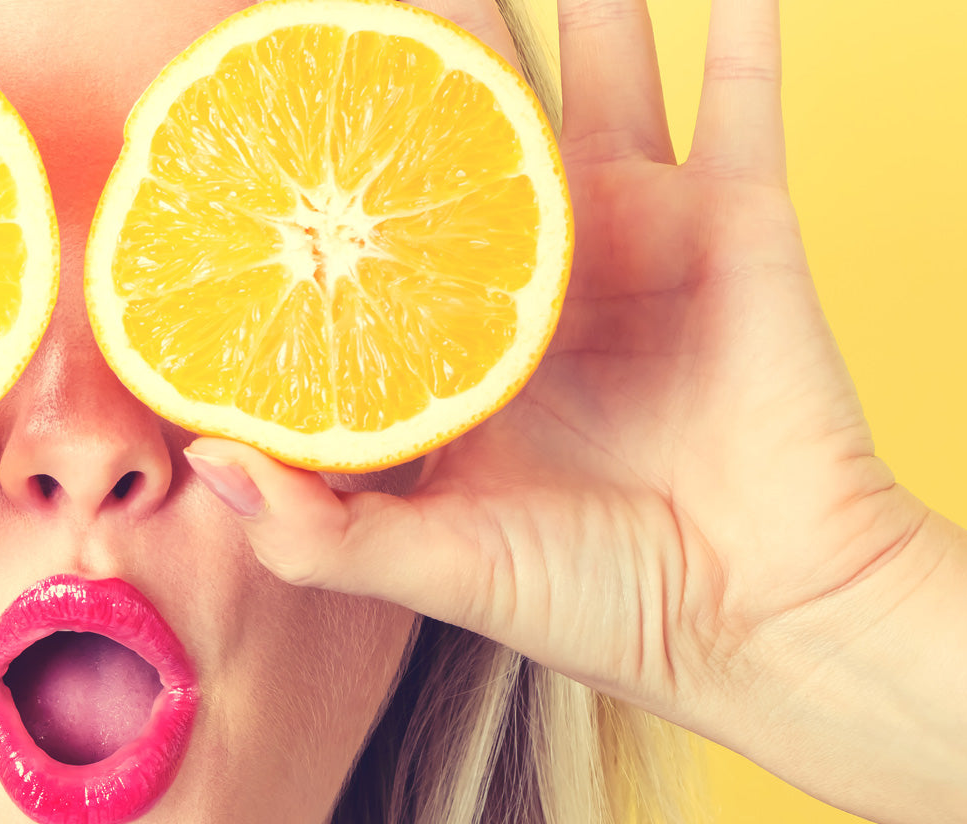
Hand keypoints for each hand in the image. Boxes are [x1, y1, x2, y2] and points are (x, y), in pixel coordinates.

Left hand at [186, 0, 929, 744]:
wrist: (763, 619)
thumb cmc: (601, 599)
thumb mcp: (438, 569)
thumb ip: (317, 530)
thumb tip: (202, 459)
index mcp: (456, 338)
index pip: (368, 226)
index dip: (316, 167)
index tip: (252, 95)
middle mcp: (537, 272)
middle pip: (468, 125)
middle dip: (425, 51)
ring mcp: (639, 235)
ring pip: (594, 79)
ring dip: (572, 6)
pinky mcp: (737, 223)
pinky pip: (745, 97)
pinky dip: (742, 28)